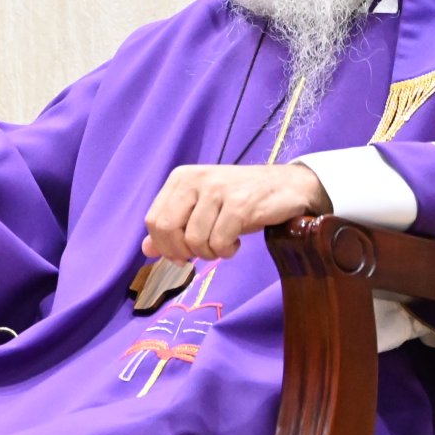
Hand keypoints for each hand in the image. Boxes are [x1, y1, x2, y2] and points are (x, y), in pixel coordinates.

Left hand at [140, 163, 328, 263]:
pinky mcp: (240, 204)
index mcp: (180, 178)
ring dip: (210, 253)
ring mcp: (217, 190)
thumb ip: (174, 226)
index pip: (154, 220)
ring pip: (195, 240)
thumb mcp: (202, 208)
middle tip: (202, 254)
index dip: (164, 246)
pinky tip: (236, 242)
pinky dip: (226, 251)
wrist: (288, 186)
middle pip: (167, 229)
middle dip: (183, 252)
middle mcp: (195, 180)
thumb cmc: (241, 199)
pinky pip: (219, 241)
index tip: (182, 256)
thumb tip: (146, 250)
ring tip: (224, 245)